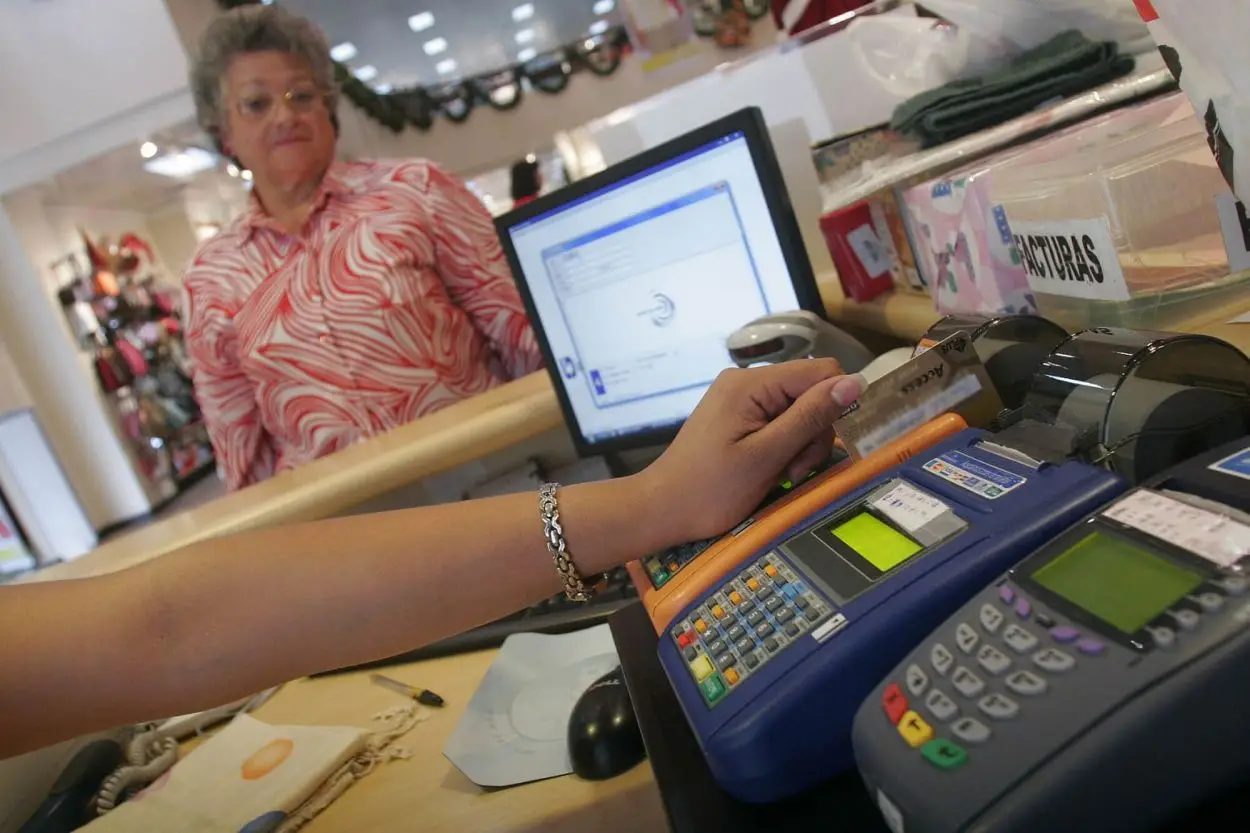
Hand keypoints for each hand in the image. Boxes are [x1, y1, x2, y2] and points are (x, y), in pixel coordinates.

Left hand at [638, 359, 865, 543]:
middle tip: (794, 471)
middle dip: (814, 434)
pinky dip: (784, 448)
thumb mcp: (767, 455)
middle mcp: (747, 381)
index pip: (821, 371)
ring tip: (781, 476)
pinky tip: (773, 471)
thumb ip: (810, 417)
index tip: (828, 445)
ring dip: (801, 446)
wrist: (663, 509)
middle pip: (811, 393)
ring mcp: (741, 399)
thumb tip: (856, 382)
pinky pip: (779, 423)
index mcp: (751, 383)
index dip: (837, 405)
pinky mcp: (739, 417)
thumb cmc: (711, 489)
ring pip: (799, 411)